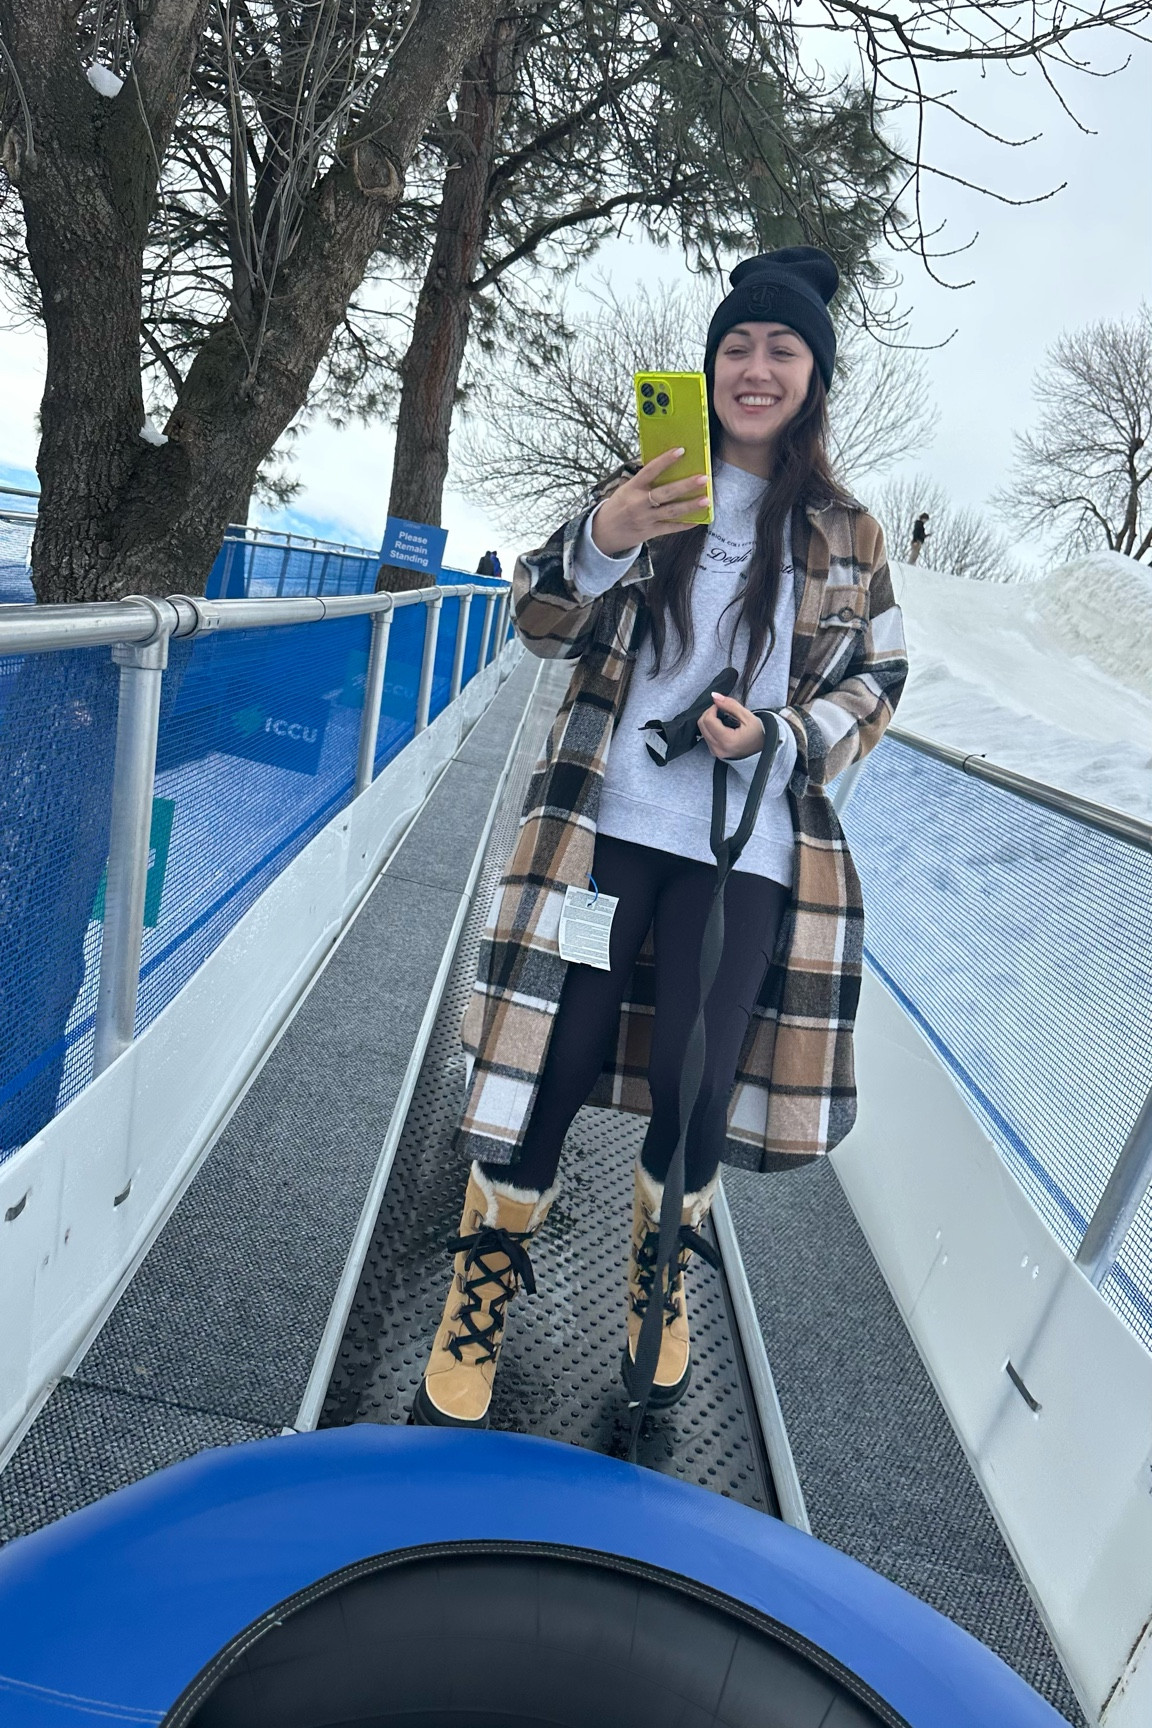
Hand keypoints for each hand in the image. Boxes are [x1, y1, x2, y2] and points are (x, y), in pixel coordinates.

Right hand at [591, 446, 710, 555]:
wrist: (602, 533)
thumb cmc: (618, 506)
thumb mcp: (625, 490)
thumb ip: (644, 481)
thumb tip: (666, 466)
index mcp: (632, 487)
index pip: (650, 470)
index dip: (666, 460)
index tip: (681, 451)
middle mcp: (639, 503)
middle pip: (665, 492)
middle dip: (686, 485)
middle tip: (703, 478)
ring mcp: (645, 519)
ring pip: (671, 511)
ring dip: (690, 505)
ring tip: (706, 499)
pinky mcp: (649, 532)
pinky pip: (670, 528)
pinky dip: (684, 525)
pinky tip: (698, 520)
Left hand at [699, 692, 766, 760]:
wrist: (762, 749)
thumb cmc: (757, 733)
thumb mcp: (747, 716)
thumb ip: (730, 704)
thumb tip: (715, 696)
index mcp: (727, 740)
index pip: (708, 720)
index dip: (713, 708)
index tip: (722, 705)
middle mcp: (718, 748)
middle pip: (702, 725)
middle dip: (709, 713)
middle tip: (721, 710)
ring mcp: (715, 752)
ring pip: (702, 730)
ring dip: (709, 720)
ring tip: (723, 718)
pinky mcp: (714, 752)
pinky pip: (706, 737)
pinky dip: (710, 728)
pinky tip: (721, 726)